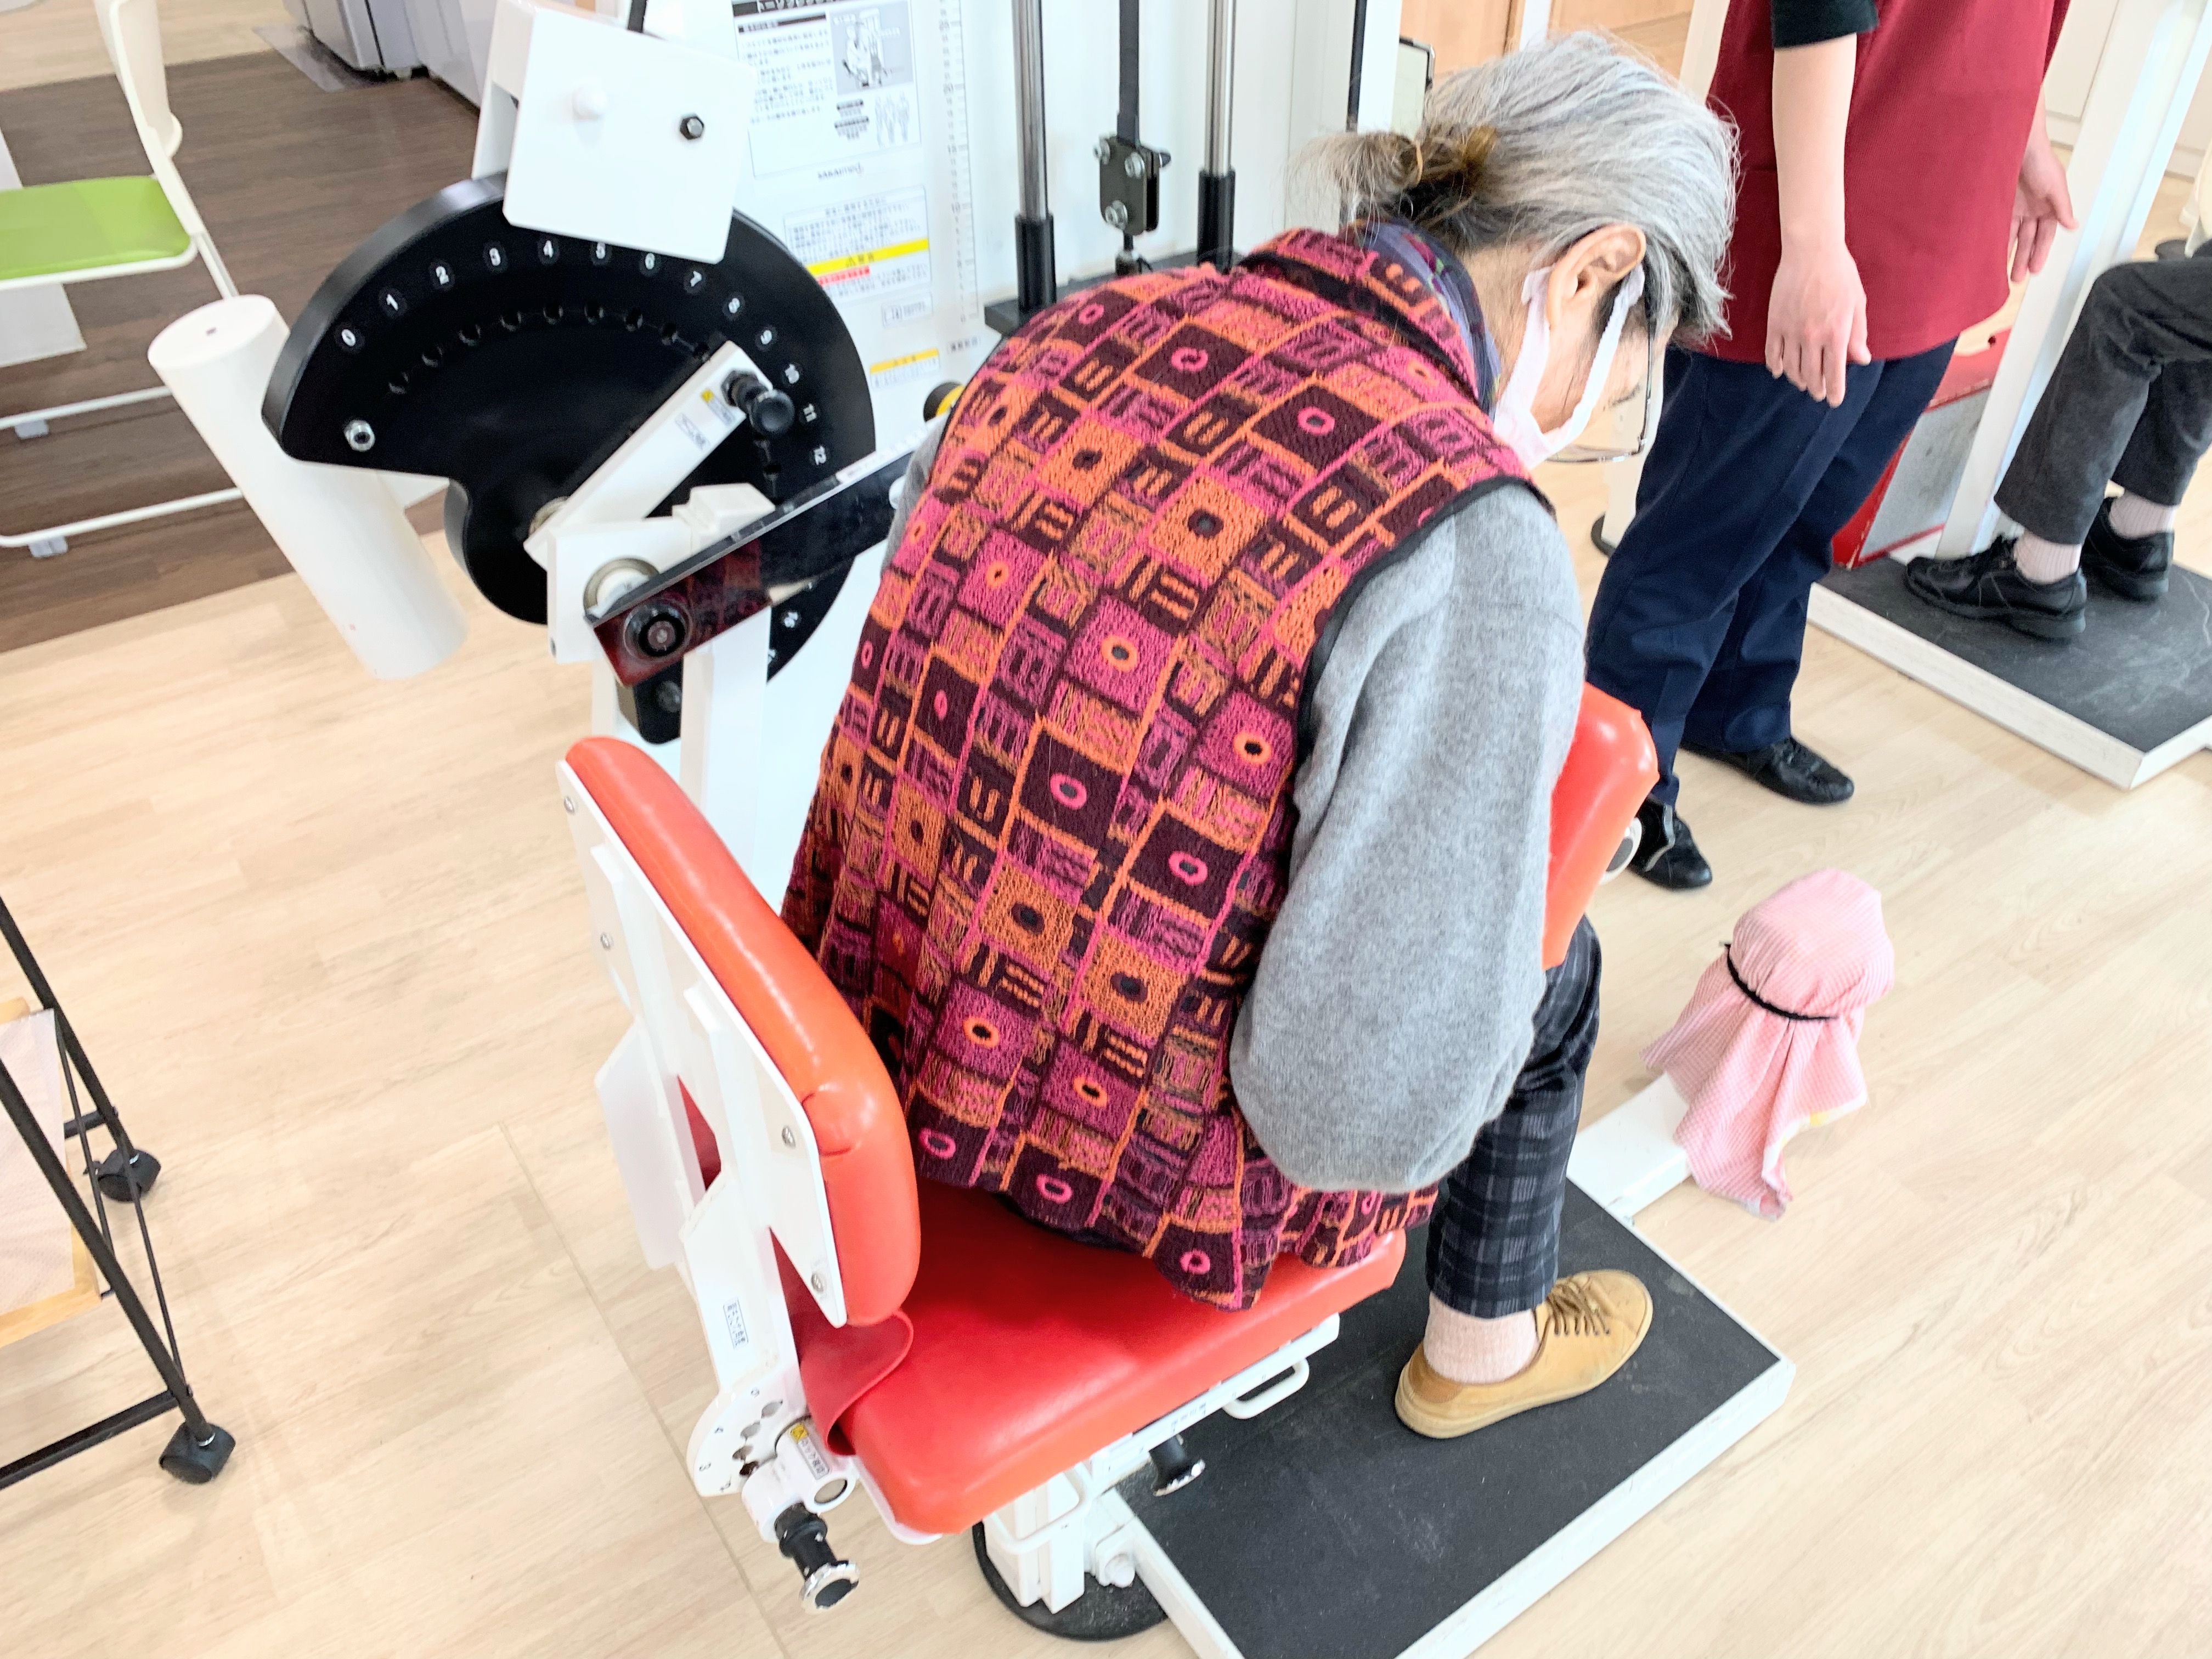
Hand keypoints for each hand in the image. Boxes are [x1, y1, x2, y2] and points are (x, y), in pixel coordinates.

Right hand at [1766, 236, 1868, 406]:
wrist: (1812, 250)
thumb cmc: (1840, 274)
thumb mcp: (1857, 304)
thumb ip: (1858, 334)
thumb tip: (1861, 359)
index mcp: (1836, 334)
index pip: (1835, 373)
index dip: (1835, 391)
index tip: (1834, 401)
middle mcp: (1812, 338)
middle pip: (1811, 375)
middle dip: (1817, 389)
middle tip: (1819, 393)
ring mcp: (1790, 332)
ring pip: (1791, 368)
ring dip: (1797, 379)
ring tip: (1803, 383)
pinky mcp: (1775, 323)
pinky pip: (1772, 353)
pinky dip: (1775, 366)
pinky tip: (1779, 371)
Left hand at [2011, 123, 2075, 282]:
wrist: (2016, 142)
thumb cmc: (2040, 160)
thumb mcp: (2055, 185)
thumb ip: (2062, 207)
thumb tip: (2073, 226)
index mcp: (2049, 207)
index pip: (2045, 236)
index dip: (2040, 253)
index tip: (2034, 270)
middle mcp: (2033, 209)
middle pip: (2028, 240)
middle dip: (2023, 259)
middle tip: (2017, 279)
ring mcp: (2016, 207)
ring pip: (2012, 236)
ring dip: (2009, 254)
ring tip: (2002, 273)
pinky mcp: (1999, 204)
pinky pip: (1998, 226)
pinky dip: (1995, 240)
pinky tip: (1989, 254)